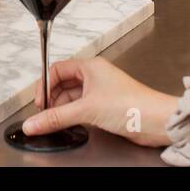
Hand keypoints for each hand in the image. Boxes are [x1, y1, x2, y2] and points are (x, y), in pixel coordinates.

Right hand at [21, 56, 178, 147]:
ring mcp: (100, 91)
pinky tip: (69, 124)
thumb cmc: (131, 105)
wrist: (156, 121)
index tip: (39, 103)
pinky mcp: (105, 106)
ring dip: (62, 109)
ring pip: (72, 97)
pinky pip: (82, 107)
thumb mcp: (86, 109)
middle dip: (52, 99)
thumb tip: (33, 123)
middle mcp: (95, 76)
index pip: (57, 70)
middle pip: (63, 84)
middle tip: (44, 115)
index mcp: (90, 66)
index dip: (45, 85)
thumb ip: (57, 117)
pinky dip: (73, 115)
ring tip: (55, 122)